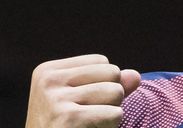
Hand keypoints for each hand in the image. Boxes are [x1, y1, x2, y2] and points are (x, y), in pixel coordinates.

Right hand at [25, 54, 140, 127]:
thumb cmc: (65, 127)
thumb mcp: (82, 100)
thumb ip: (110, 83)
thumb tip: (136, 76)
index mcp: (47, 71)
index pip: (101, 61)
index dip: (102, 83)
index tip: (79, 104)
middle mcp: (48, 81)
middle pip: (112, 72)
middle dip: (110, 96)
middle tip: (87, 116)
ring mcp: (56, 100)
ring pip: (116, 91)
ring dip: (112, 112)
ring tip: (89, 123)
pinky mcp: (68, 119)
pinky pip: (115, 114)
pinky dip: (111, 125)